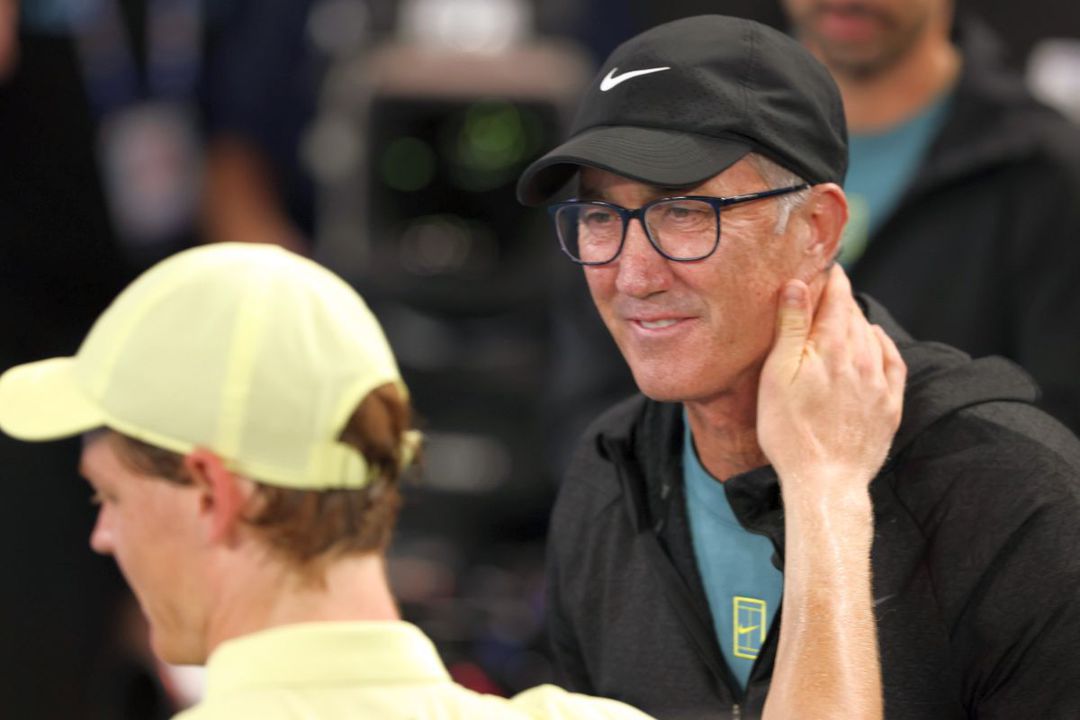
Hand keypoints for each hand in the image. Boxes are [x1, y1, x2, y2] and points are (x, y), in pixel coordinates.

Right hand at [757, 266, 905, 496]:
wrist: (826, 481)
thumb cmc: (790, 432)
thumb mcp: (777, 376)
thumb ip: (791, 328)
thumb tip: (798, 285)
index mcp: (832, 347)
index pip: (837, 297)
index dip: (831, 278)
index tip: (825, 266)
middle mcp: (862, 358)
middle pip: (854, 314)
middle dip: (841, 298)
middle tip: (828, 288)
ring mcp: (880, 382)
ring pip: (872, 336)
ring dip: (858, 321)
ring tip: (843, 316)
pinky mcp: (890, 405)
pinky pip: (893, 362)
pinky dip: (882, 345)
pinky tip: (873, 342)